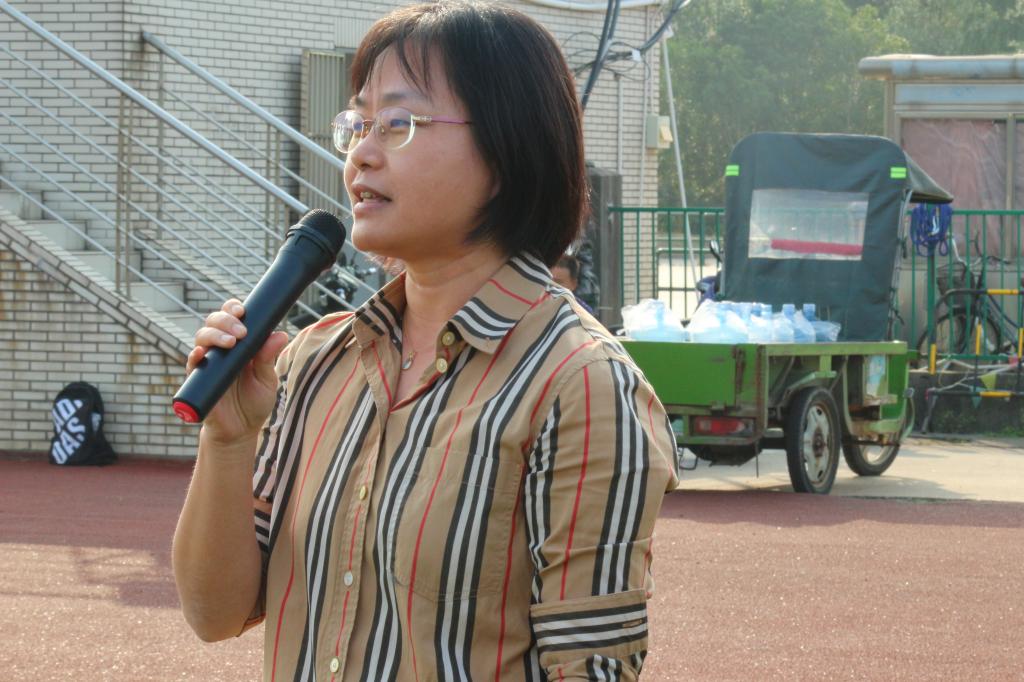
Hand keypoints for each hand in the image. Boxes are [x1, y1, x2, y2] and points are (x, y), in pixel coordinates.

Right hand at [186, 298, 288, 442]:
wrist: (240, 431)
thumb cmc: (254, 403)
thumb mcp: (266, 380)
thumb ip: (269, 358)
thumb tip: (280, 334)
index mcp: (239, 344)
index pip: (232, 317)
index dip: (233, 308)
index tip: (242, 310)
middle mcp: (221, 349)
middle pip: (214, 322)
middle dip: (226, 321)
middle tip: (241, 332)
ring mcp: (208, 362)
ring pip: (202, 337)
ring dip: (214, 335)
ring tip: (231, 343)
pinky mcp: (197, 379)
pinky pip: (191, 363)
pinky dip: (195, 355)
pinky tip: (202, 353)